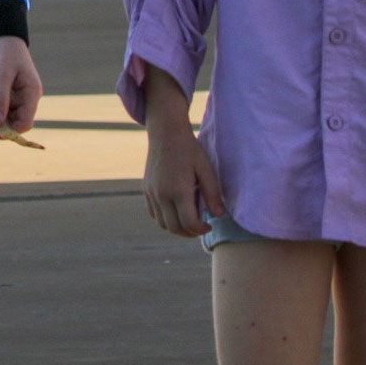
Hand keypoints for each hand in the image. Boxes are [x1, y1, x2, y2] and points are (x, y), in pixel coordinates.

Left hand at [0, 36, 42, 137]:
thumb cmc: (3, 52)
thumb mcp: (0, 75)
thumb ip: (0, 99)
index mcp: (32, 93)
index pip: (25, 123)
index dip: (10, 132)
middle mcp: (27, 98)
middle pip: (12, 122)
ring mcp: (18, 97)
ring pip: (2, 116)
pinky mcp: (8, 95)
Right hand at [144, 118, 223, 236]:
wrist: (166, 131)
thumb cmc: (189, 148)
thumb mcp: (205, 168)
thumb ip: (212, 193)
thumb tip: (218, 216)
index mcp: (178, 190)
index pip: (189, 223)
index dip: (201, 230)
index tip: (209, 225)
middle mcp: (162, 194)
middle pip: (174, 228)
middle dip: (189, 233)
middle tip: (200, 227)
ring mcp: (152, 192)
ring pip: (162, 224)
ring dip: (176, 228)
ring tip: (189, 221)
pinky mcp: (146, 189)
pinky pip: (153, 214)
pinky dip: (164, 219)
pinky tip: (176, 211)